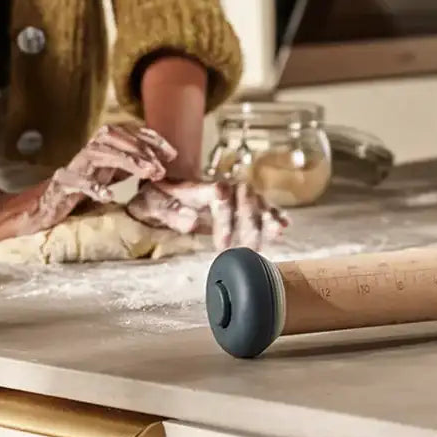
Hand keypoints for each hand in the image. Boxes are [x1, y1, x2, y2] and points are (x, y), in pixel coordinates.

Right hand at [0, 124, 175, 243]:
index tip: (171, 154)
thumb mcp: (105, 183)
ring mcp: (71, 170)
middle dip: (140, 147)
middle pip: (111, 136)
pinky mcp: (56, 189)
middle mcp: (86, 158)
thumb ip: (125, 172)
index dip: (149, 139)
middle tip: (161, 167)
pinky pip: (72, 181)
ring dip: (126, 160)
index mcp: (99, 155)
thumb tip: (157, 169)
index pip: (124, 134)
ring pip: (97, 152)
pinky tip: (109, 196)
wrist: (27, 216)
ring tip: (147, 174)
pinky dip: (91, 186)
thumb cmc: (70, 202)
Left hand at [126, 177, 288, 250]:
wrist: (163, 193)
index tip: (223, 244)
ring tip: (276, 235)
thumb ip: (170, 212)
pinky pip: (263, 207)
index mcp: (199, 186)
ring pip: (257, 202)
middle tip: (247, 250)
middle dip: (249, 224)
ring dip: (267, 220)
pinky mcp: (243, 203)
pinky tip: (284, 226)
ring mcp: (235, 193)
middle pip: (245, 197)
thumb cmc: (158, 199)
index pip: (219, 192)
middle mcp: (222, 186)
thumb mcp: (153, 205)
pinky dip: (274, 216)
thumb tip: (191, 221)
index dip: (225, 217)